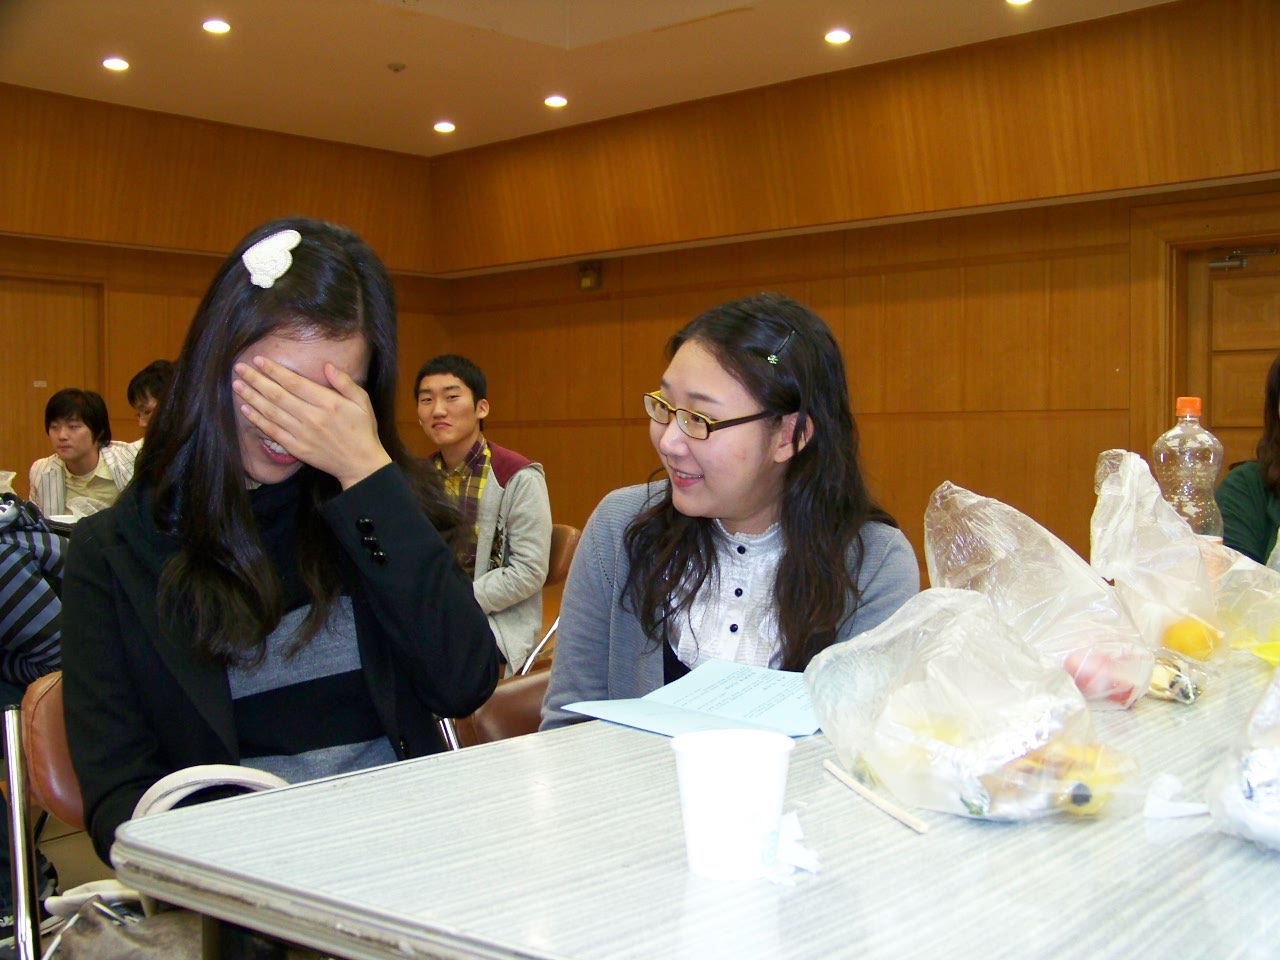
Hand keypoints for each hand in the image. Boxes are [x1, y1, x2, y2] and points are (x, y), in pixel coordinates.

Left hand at [232, 356, 391, 488]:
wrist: (360, 464)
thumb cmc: (362, 430)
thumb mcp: (362, 402)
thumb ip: (345, 382)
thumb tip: (327, 365)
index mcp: (328, 403)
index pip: (294, 383)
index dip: (274, 370)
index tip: (259, 360)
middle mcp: (312, 417)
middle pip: (277, 395)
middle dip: (256, 379)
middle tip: (239, 368)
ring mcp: (302, 434)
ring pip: (271, 412)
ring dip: (252, 397)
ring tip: (237, 385)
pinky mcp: (297, 448)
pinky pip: (273, 432)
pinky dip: (258, 420)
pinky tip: (246, 410)